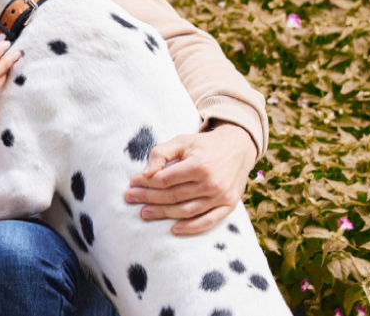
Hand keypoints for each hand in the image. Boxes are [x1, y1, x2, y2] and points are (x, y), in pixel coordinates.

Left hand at [124, 124, 257, 234]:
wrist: (239, 147)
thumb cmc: (205, 145)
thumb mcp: (182, 141)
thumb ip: (162, 153)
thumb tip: (145, 173)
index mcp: (199, 165)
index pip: (165, 179)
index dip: (146, 182)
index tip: (133, 182)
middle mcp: (211, 183)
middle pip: (173, 196)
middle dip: (148, 198)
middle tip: (131, 198)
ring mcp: (221, 197)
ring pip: (186, 211)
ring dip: (163, 214)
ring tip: (144, 213)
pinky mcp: (229, 206)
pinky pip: (208, 222)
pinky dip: (191, 228)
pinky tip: (174, 228)